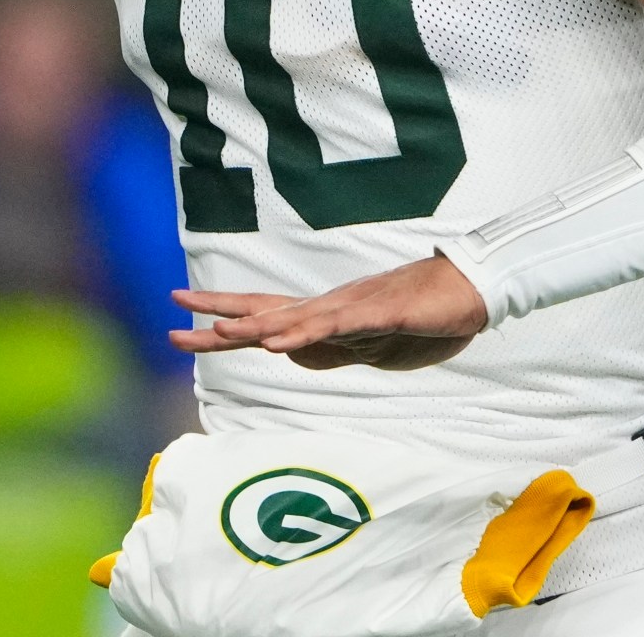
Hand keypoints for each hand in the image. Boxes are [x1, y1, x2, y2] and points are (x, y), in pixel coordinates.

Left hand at [168, 256, 487, 370]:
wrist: (469, 289)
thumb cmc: (420, 314)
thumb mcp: (367, 344)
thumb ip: (331, 348)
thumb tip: (295, 354)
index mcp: (325, 314)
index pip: (263, 313)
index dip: (221, 313)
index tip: (179, 316)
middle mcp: (331, 306)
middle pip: (266, 312)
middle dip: (218, 317)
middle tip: (173, 321)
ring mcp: (355, 308)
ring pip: (296, 319)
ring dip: (256, 328)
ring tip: (217, 334)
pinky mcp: (382, 313)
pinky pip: (340, 325)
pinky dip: (309, 332)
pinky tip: (285, 341)